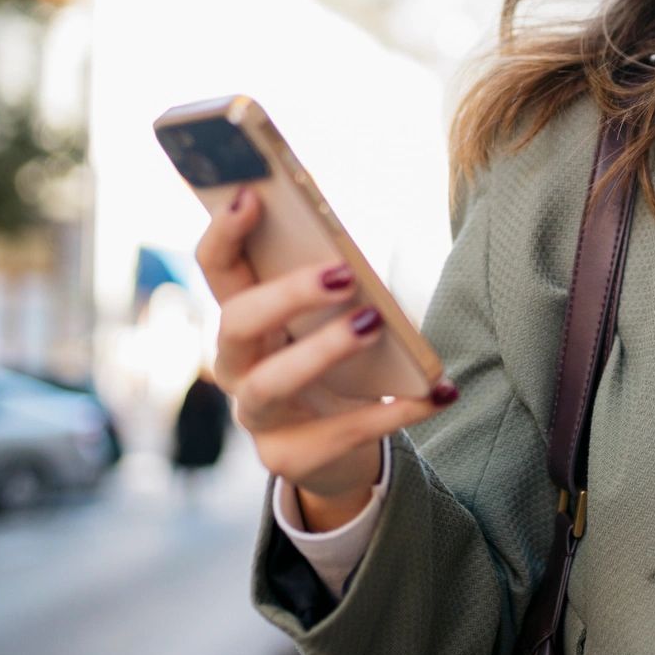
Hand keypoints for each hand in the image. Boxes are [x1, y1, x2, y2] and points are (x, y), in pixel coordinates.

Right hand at [195, 185, 455, 529]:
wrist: (338, 451)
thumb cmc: (337, 365)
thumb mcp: (332, 322)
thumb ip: (333, 286)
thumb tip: (354, 256)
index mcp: (244, 318)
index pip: (217, 268)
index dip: (224, 232)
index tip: (250, 195)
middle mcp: (238, 365)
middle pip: (237, 323)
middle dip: (286, 295)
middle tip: (343, 274)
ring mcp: (257, 416)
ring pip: (272, 382)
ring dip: (324, 350)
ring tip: (373, 324)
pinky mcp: (289, 458)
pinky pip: (340, 433)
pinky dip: (394, 413)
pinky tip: (437, 393)